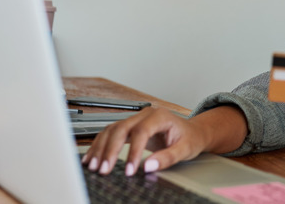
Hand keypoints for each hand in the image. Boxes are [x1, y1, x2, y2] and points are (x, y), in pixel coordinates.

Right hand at [82, 107, 208, 176]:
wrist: (192, 131)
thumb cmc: (190, 138)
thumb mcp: (185, 149)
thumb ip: (167, 158)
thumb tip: (148, 167)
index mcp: (160, 116)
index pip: (141, 132)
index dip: (133, 151)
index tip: (129, 170)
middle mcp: (145, 114)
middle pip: (121, 128)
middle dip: (110, 150)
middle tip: (104, 170)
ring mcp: (136, 119)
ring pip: (112, 129)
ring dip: (101, 148)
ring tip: (93, 166)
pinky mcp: (130, 126)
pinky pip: (111, 133)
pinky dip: (100, 145)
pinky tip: (92, 158)